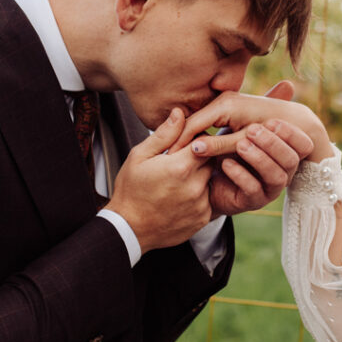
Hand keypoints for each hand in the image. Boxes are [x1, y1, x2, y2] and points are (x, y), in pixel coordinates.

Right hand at [106, 108, 215, 252]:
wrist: (129, 229)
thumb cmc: (130, 191)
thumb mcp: (139, 156)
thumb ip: (164, 134)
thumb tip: (180, 113)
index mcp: (180, 167)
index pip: (204, 141)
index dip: (196, 139)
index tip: (186, 142)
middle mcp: (195, 186)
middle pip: (211, 160)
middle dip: (200, 157)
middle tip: (183, 160)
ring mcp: (200, 204)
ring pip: (211, 180)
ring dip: (201, 176)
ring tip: (180, 180)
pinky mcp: (203, 218)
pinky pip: (209, 199)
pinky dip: (200, 195)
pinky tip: (181, 196)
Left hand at [178, 83, 329, 215]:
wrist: (208, 180)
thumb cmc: (230, 149)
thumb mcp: (243, 128)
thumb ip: (262, 112)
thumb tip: (289, 83)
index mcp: (286, 153)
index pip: (303, 144)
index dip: (291, 134)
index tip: (273, 120)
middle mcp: (283, 172)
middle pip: (291, 160)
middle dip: (273, 144)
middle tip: (253, 130)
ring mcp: (269, 189)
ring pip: (276, 177)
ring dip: (258, 158)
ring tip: (239, 145)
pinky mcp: (252, 202)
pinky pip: (253, 190)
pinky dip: (240, 175)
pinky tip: (226, 163)